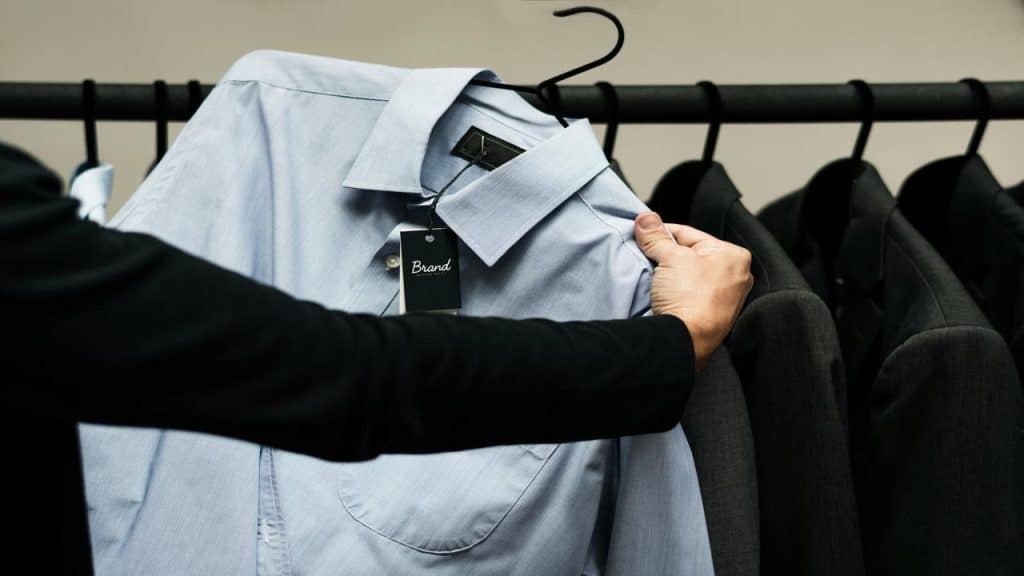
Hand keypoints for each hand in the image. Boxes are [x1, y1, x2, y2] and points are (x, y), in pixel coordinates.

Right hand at [634, 212, 752, 369]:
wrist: (687, 340)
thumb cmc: (689, 298)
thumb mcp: (670, 258)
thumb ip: (656, 236)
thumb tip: (645, 219)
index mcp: (734, 255)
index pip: (689, 234)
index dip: (662, 232)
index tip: (644, 233)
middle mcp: (737, 276)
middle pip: (690, 254)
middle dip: (667, 255)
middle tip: (646, 255)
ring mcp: (727, 298)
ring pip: (690, 275)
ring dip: (671, 274)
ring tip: (654, 276)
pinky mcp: (714, 316)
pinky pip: (691, 294)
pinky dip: (677, 291)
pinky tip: (664, 293)